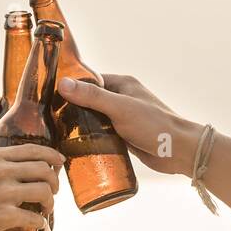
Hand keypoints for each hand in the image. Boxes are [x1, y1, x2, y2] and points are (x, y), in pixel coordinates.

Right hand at [0, 144, 60, 230]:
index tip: (60, 163)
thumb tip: (24, 168)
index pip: (34, 150)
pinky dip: (40, 223)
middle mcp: (0, 171)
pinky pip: (35, 217)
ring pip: (44, 192)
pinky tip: (36, 225)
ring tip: (45, 209)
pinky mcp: (4, 216)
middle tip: (52, 193)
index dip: (52, 157)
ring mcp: (3, 193)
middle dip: (54, 182)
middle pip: (44, 170)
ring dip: (50, 203)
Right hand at [56, 75, 201, 175]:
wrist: (179, 151)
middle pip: (90, 100)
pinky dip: (92, 138)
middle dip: (73, 109)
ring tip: (60, 135)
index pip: (90, 80)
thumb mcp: (120, 108)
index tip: (51, 97)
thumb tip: (64, 84)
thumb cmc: (154, 125)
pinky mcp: (125, 135)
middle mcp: (122, 98)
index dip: (72, 87)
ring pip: (95, 119)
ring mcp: (124, 117)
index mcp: (122, 84)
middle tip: (52, 120)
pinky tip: (78, 146)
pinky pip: (103, 134)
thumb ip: (93, 97)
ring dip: (82, 126)